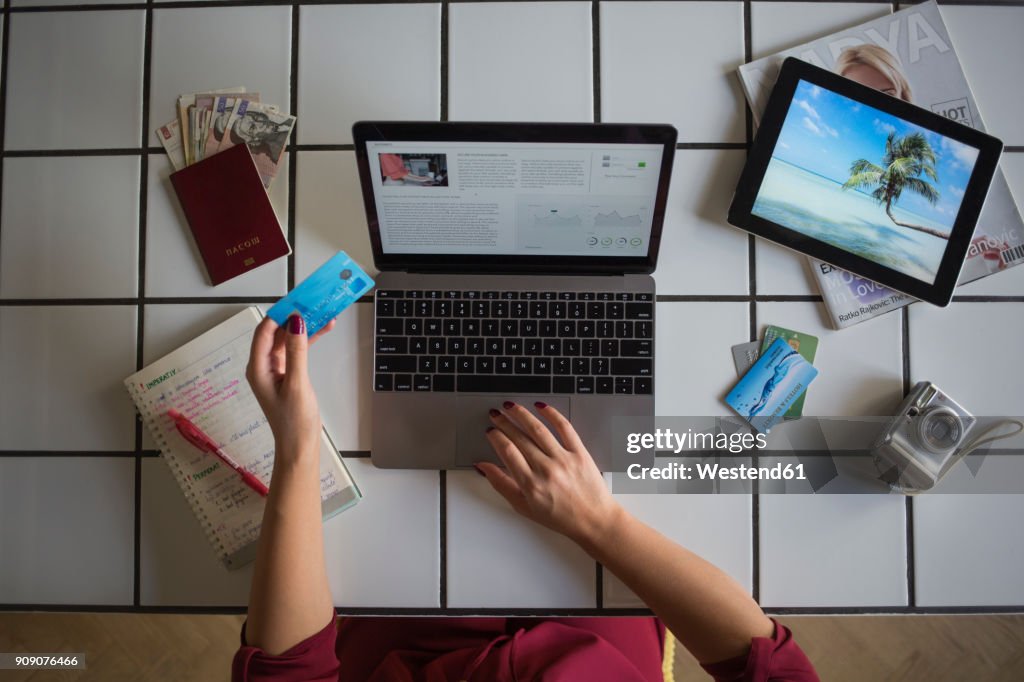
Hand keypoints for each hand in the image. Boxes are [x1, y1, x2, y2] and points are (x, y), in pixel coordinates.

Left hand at [246, 314, 334, 462]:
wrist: (299, 447)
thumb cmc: (294, 421)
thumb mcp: (297, 384)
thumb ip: (296, 351)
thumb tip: (296, 322)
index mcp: (258, 368)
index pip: (264, 332)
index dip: (279, 314)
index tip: (297, 300)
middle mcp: (263, 366)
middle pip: (277, 333)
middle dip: (294, 317)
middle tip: (312, 301)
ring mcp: (275, 370)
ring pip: (289, 339)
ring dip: (304, 327)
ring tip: (323, 312)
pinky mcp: (287, 374)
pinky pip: (296, 350)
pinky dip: (308, 340)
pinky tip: (323, 330)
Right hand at [478, 401, 622, 545]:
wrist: (594, 520)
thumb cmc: (561, 517)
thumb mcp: (524, 507)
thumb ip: (502, 484)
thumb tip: (484, 467)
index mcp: (530, 485)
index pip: (507, 451)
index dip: (495, 437)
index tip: (490, 431)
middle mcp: (546, 470)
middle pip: (519, 438)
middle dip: (504, 422)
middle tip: (496, 414)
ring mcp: (564, 459)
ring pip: (538, 429)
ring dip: (521, 414)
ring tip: (511, 407)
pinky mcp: (580, 453)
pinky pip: (565, 428)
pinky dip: (552, 414)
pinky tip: (541, 407)